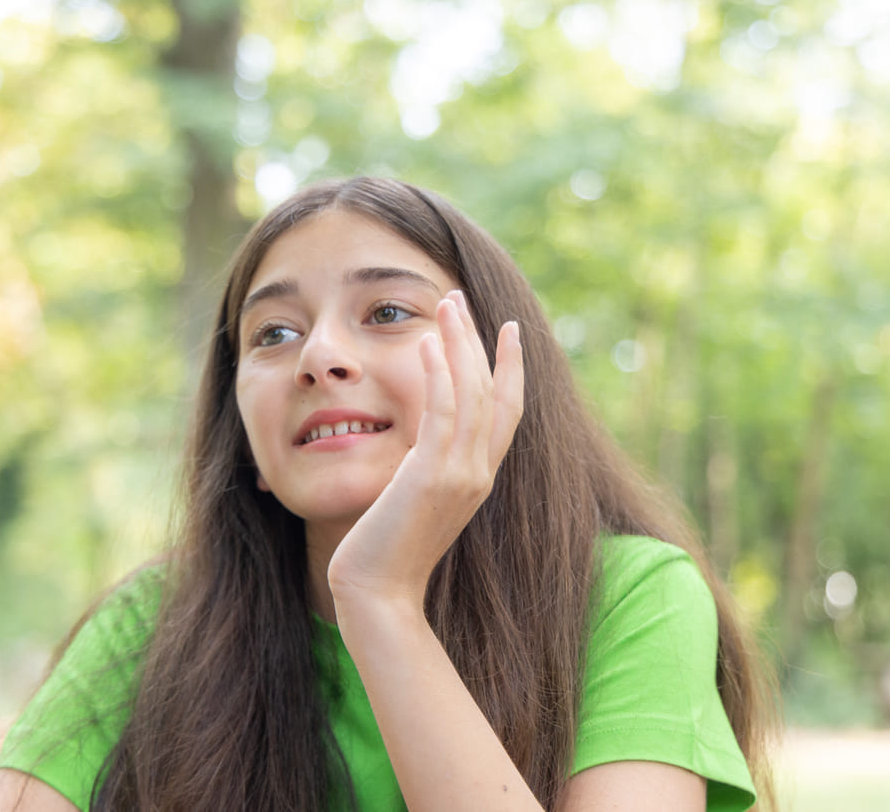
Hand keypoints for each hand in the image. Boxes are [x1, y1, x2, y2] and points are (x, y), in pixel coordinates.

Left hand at [326, 289, 523, 611]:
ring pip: (472, 392)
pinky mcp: (432, 476)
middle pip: (493, 391)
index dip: (511, 368)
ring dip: (460, 342)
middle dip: (478, 340)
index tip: (507, 329)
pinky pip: (442, 410)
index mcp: (478, 477)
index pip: (506, 411)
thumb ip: (427, 467)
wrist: (378, 592)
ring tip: (446, 302)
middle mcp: (479, 473)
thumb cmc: (388, 551)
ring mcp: (460, 474)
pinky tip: (427, 341)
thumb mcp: (416, 500)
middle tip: (460, 297)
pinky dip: (439, 371)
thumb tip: (418, 440)